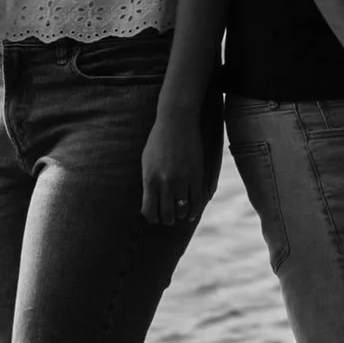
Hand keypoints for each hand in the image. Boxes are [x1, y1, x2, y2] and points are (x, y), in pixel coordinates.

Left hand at [139, 94, 221, 228]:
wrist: (177, 122)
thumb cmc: (158, 141)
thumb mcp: (146, 162)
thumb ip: (148, 183)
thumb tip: (148, 204)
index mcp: (150, 179)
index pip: (149, 212)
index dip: (151, 219)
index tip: (154, 217)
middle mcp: (165, 182)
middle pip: (166, 215)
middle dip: (166, 219)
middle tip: (167, 217)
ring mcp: (182, 180)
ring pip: (182, 211)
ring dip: (180, 215)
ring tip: (179, 212)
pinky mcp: (196, 176)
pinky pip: (197, 202)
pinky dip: (194, 211)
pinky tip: (191, 214)